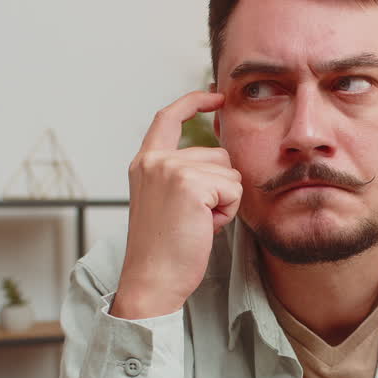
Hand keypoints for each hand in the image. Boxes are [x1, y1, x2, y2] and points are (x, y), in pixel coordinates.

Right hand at [112, 91, 241, 317]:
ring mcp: (172, 170)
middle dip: (220, 188)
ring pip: (230, 174)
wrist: (152, 281)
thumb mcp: (167, 202)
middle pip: (218, 154)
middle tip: (194, 219)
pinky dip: (227, 213)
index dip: (194, 102)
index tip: (216, 96)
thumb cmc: (164, 251)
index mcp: (145, 163)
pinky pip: (233, 190)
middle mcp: (155, 161)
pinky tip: (204, 228)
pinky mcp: (191, 184)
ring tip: (197, 225)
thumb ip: (185, 174)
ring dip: (224, 203)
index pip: (168, 117)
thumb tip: (223, 155)